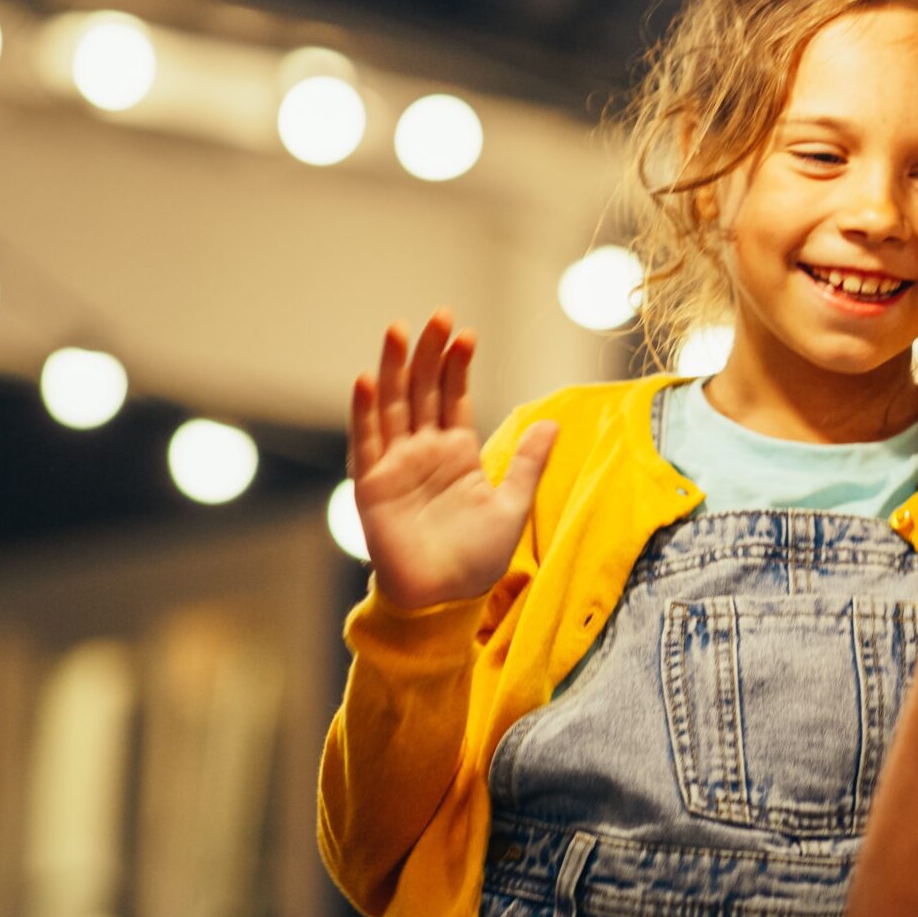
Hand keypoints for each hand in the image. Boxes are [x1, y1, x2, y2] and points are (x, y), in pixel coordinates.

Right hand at [345, 310, 557, 610]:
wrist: (444, 601)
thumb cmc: (476, 559)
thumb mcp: (512, 506)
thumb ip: (527, 463)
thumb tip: (553, 422)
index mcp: (456, 453)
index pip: (453, 396)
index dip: (457, 365)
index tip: (466, 333)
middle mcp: (423, 451)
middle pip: (421, 390)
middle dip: (427, 353)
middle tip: (436, 315)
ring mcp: (396, 466)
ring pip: (391, 406)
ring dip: (392, 368)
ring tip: (397, 330)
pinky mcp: (373, 487)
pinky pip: (366, 444)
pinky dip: (364, 412)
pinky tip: (365, 380)